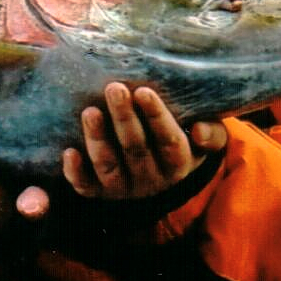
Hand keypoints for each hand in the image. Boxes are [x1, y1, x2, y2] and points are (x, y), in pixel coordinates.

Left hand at [62, 83, 227, 200]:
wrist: (164, 177)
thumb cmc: (183, 142)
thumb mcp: (206, 140)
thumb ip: (212, 133)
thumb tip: (200, 131)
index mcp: (179, 164)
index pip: (170, 141)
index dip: (157, 117)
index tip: (144, 91)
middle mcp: (152, 180)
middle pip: (136, 150)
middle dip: (124, 118)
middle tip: (114, 88)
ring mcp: (125, 188)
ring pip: (109, 167)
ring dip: (98, 140)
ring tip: (90, 112)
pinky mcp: (101, 192)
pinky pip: (87, 188)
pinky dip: (76, 172)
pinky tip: (68, 151)